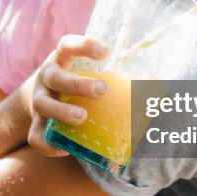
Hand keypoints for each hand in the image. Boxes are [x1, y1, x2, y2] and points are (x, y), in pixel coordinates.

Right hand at [27, 35, 108, 155]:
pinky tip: (67, 150)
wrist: (45, 100)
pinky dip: (49, 145)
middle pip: (55, 76)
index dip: (84, 45)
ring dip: (61, 111)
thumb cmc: (78, 86)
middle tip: (102, 90)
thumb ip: (120, 78)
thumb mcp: (91, 73)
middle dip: (78, 83)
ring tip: (82, 118)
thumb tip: (162, 85)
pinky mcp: (35, 125)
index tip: (106, 51)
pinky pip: (36, 137)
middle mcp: (46, 78)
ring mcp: (38, 101)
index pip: (67, 45)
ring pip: (42, 104)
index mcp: (62, 60)